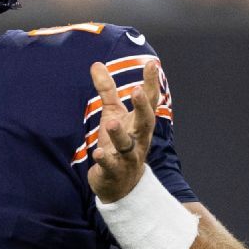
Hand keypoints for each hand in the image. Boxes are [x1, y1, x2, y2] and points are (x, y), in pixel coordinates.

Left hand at [86, 60, 160, 202]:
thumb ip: (107, 90)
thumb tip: (96, 63)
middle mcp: (138, 139)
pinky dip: (105, 160)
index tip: (153, 63)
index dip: (151, 83)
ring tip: (111, 123)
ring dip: (119, 134)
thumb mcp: (113, 114)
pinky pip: (110, 165)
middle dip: (143, 107)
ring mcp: (127, 157)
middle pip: (145, 122)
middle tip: (138, 91)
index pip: (150, 101)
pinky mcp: (113, 172)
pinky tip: (97, 153)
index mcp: (140, 123)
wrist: (121, 185)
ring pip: (127, 145)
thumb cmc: (118, 143)